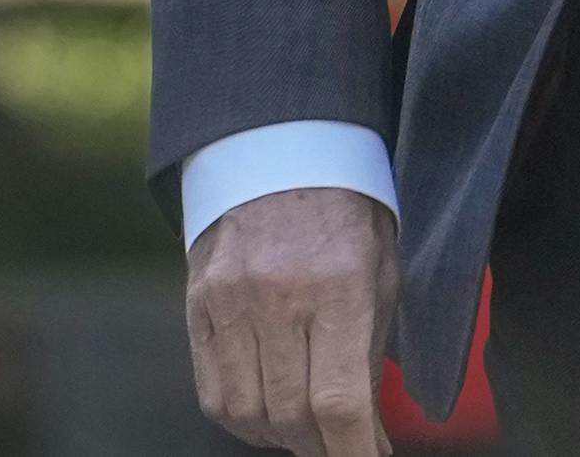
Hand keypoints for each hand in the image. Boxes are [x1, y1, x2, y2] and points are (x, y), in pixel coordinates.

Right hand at [187, 184, 399, 454]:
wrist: (280, 152)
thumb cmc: (347, 216)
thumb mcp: (381, 273)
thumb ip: (371, 354)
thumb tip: (365, 434)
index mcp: (339, 287)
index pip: (339, 401)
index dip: (354, 453)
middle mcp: (279, 297)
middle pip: (292, 416)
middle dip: (323, 448)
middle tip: (342, 447)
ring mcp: (230, 302)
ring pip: (247, 414)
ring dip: (280, 438)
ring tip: (305, 431)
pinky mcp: (198, 305)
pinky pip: (212, 393)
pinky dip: (241, 420)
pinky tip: (266, 414)